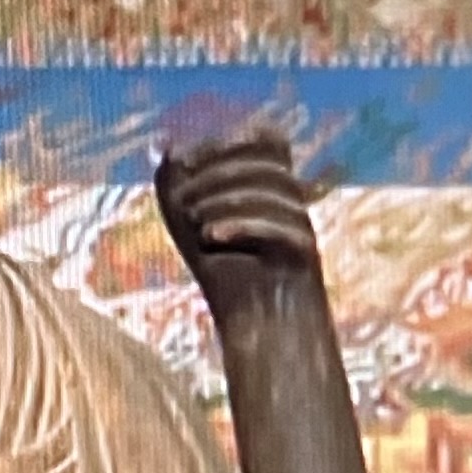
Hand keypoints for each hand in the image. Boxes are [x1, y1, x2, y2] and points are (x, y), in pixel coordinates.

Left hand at [157, 124, 323, 308]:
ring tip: (196, 224)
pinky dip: (243, 226)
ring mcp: (305, 228)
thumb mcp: (190, 224)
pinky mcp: (307, 258)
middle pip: (268, 164)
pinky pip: (283, 228)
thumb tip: (165, 144)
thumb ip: (174, 182)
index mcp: (273, 188)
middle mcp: (294, 203)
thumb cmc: (227, 277)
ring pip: (276, 193)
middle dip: (219, 173)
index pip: (267, 139)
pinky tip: (212, 237)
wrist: (260, 333)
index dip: (228, 141)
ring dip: (226, 201)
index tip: (182, 161)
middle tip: (184, 203)